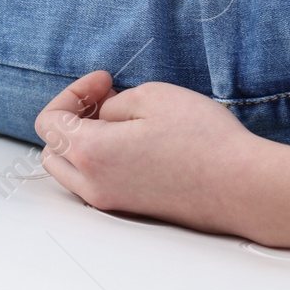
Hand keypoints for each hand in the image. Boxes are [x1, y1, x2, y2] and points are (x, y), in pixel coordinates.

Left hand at [35, 72, 260, 231]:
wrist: (240, 185)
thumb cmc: (203, 140)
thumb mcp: (155, 96)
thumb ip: (115, 103)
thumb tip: (106, 115)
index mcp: (92, 152)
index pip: (49, 121)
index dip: (73, 93)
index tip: (104, 82)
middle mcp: (93, 183)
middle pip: (53, 149)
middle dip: (71, 117)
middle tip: (106, 98)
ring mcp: (111, 200)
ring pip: (72, 169)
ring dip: (84, 140)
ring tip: (121, 118)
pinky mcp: (131, 207)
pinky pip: (95, 182)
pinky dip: (100, 158)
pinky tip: (134, 140)